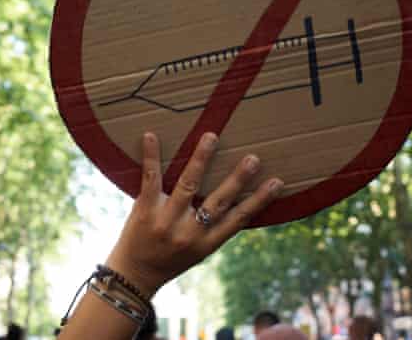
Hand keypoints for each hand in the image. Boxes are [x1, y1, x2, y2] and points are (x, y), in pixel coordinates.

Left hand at [104, 132, 283, 296]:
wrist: (134, 275)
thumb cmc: (171, 259)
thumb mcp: (200, 251)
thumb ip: (216, 228)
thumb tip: (240, 198)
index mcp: (207, 243)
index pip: (239, 219)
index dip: (259, 200)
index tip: (276, 182)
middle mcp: (189, 233)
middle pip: (218, 202)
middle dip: (237, 179)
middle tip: (253, 158)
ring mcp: (166, 220)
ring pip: (187, 185)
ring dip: (201, 159)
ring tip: (211, 137)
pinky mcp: (144, 210)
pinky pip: (150, 179)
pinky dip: (152, 156)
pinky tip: (151, 135)